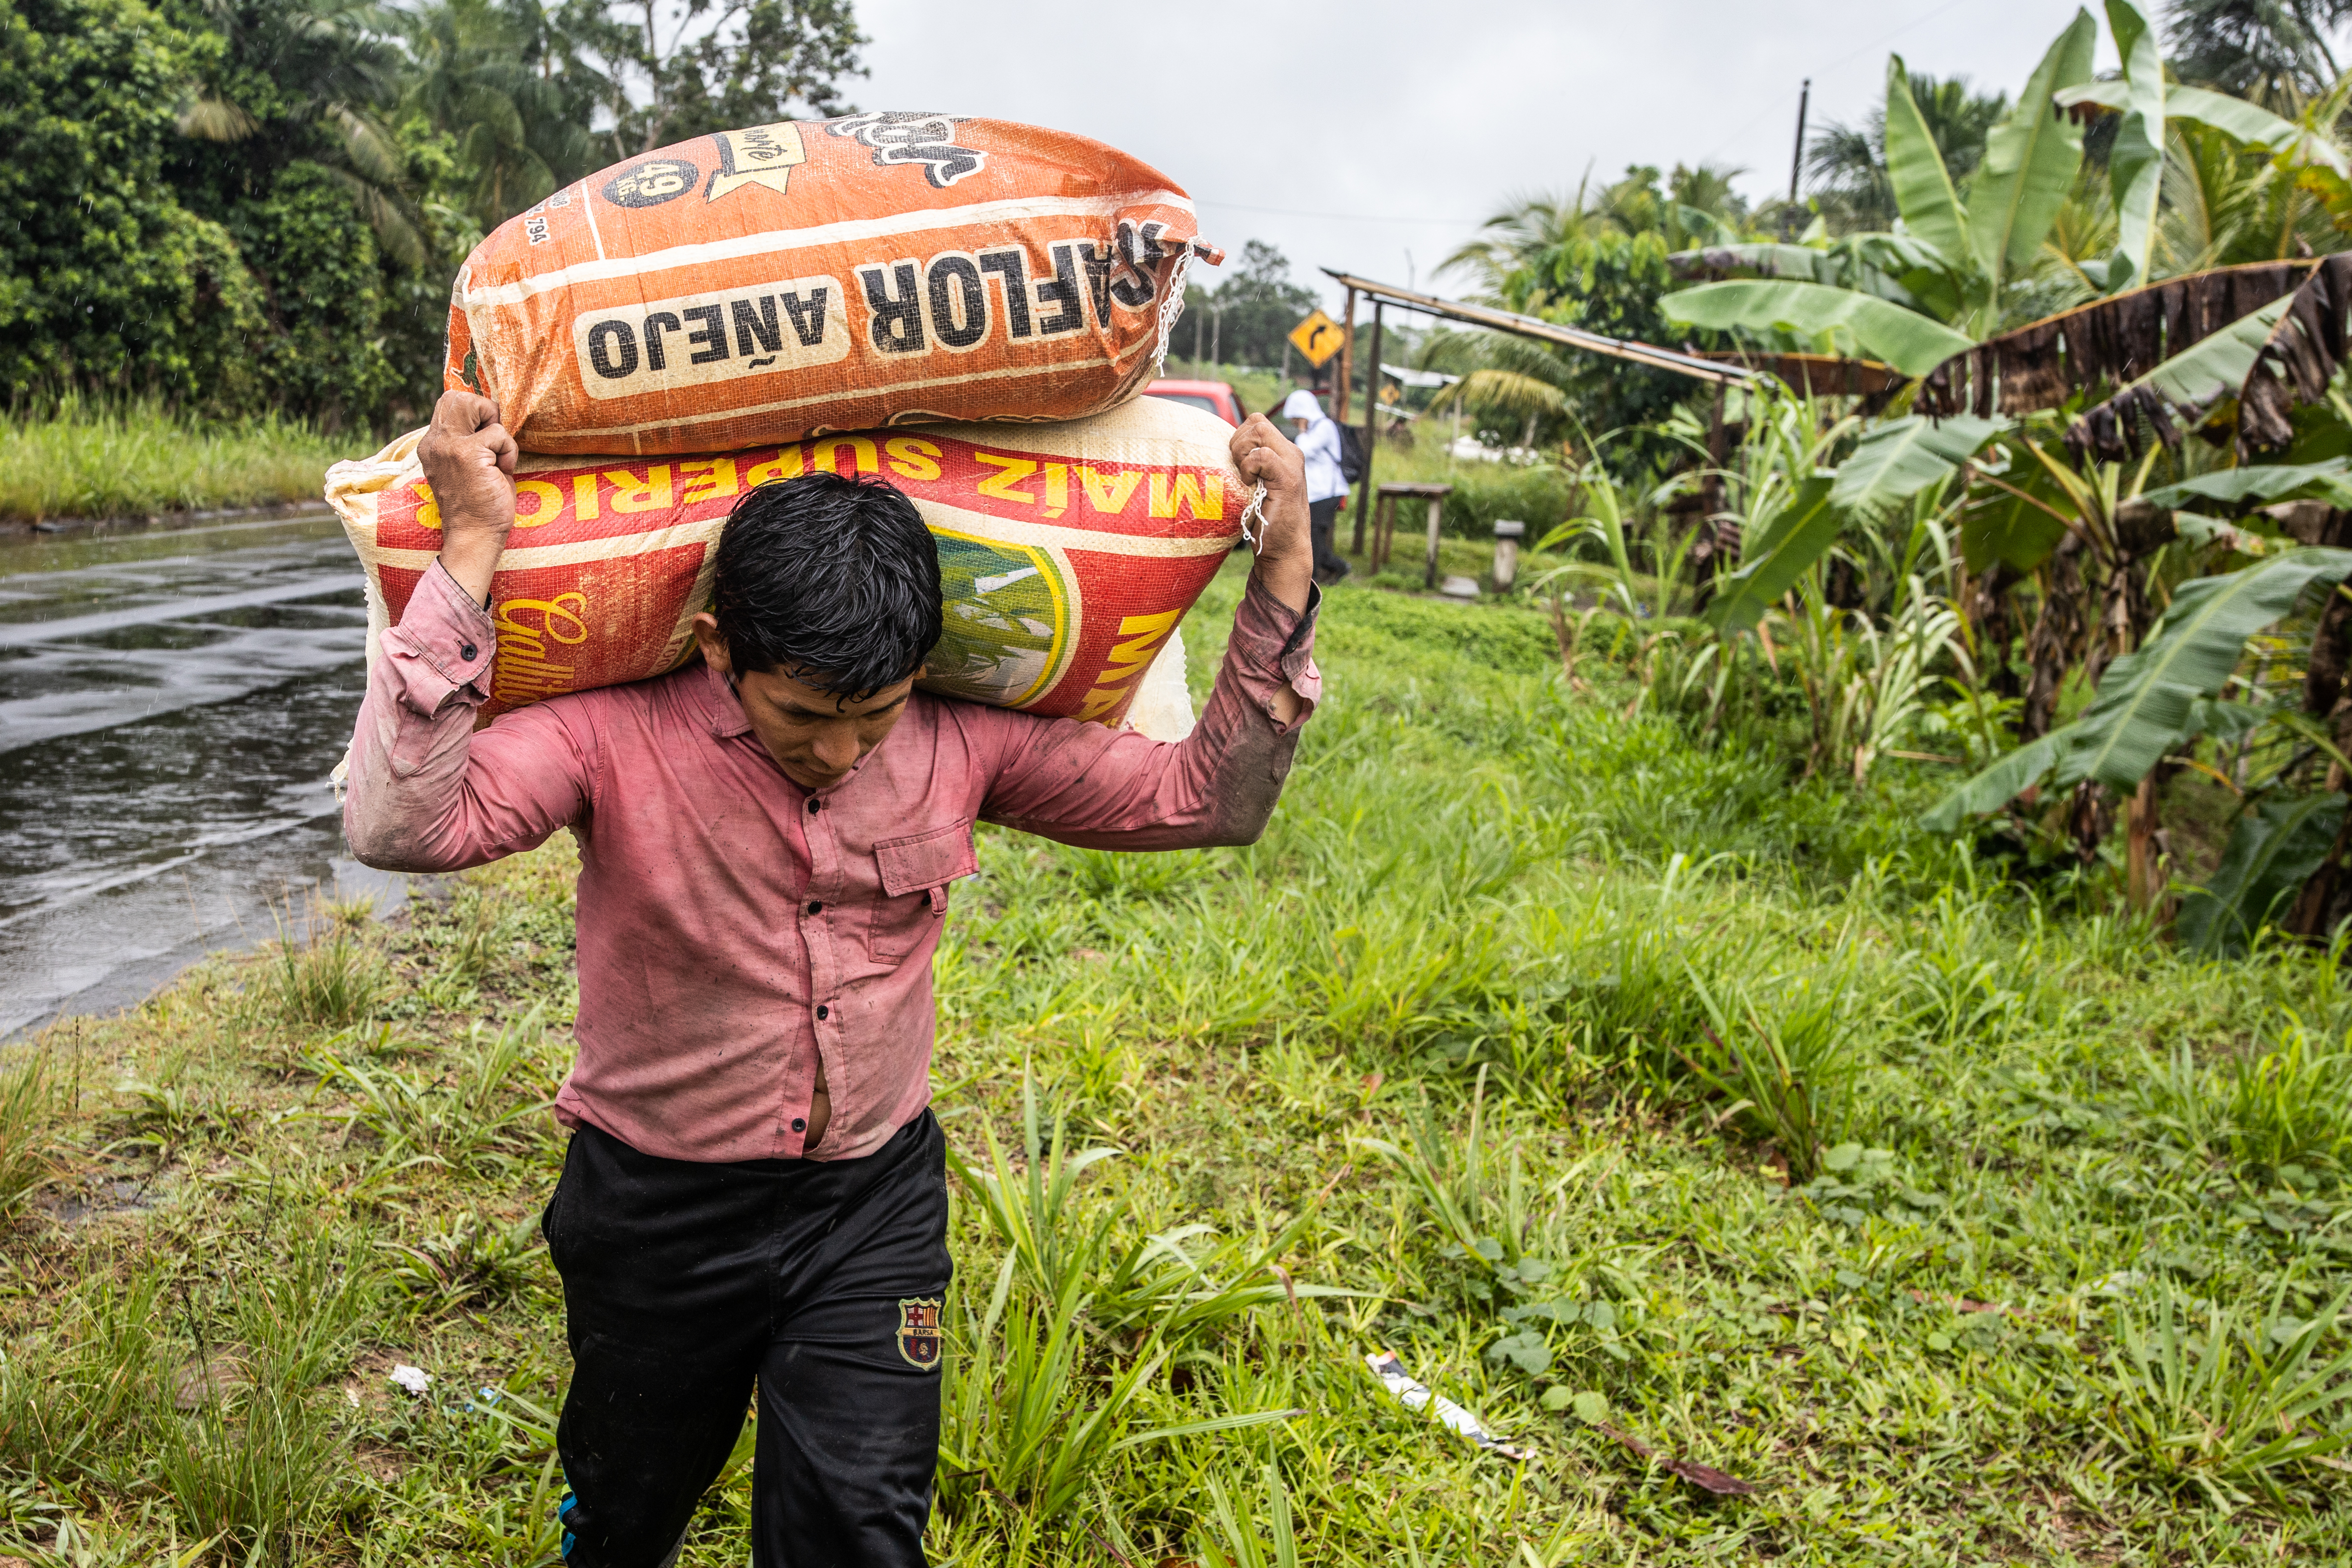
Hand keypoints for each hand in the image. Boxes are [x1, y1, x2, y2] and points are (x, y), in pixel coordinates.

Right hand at [418, 390, 519, 603]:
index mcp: (432, 444)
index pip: (448, 402)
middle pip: (458, 396)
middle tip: (494, 442)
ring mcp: (449, 446)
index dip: (474, 411)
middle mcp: (435, 441)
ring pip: (477, 405)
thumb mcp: (467, 465)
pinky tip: (502, 472)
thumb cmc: (478, 503)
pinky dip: (509, 452)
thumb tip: (490, 415)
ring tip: (497, 457)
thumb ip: (468, 440)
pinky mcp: (467, 454)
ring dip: (497, 429)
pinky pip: (499, 434)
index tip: (487, 438)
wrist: (474, 536)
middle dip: (485, 411)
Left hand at [1229, 414, 1312, 613]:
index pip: (1256, 423)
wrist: (1284, 551)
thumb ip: (1247, 465)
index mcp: (1283, 452)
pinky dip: (1249, 468)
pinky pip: (1263, 456)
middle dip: (1238, 442)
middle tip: (1238, 472)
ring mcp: (1292, 464)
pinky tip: (1249, 485)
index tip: (1235, 465)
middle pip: (1257, 422)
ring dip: (1243, 454)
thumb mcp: (1254, 485)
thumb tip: (1218, 451)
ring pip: (1259, 432)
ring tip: (1245, 479)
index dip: (1239, 437)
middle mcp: (1291, 453)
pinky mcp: (1288, 479)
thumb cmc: (1264, 522)